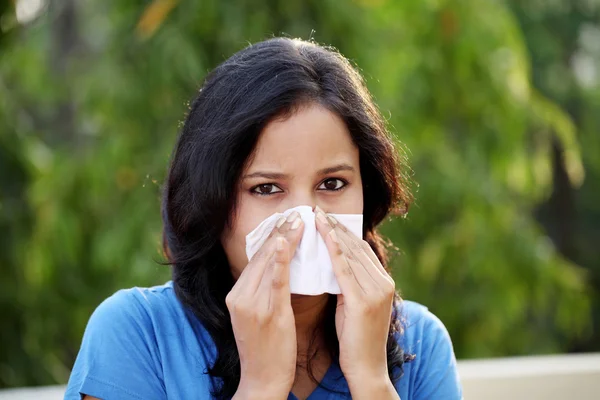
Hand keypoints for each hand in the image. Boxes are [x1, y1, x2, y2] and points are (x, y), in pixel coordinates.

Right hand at [228, 211, 303, 399]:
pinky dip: (279, 259)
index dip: (272, 236)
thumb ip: (266, 291)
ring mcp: (251, 304)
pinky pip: (274, 280)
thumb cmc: (266, 349)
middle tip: (295, 211)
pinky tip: (285, 242)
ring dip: (284, 238)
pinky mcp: (266, 313)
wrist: (262, 380)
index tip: (286, 219)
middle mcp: (240, 296)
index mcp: (237, 295)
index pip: (255, 258)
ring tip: (298, 219)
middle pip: (260, 255)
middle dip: (279, 231)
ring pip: (267, 262)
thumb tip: (283, 266)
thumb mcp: (259, 315)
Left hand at [315, 206, 397, 398]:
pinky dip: (333, 249)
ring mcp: (375, 291)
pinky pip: (344, 268)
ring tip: (317, 216)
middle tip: (319, 210)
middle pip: (357, 246)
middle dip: (337, 227)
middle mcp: (383, 282)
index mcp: (384, 282)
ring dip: (332, 232)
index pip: (362, 249)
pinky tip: (323, 235)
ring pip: (350, 253)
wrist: (367, 369)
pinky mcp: (363, 301)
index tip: (327, 218)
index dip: (344, 232)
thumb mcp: (355, 305)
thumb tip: (332, 263)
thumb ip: (350, 284)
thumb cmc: (356, 339)